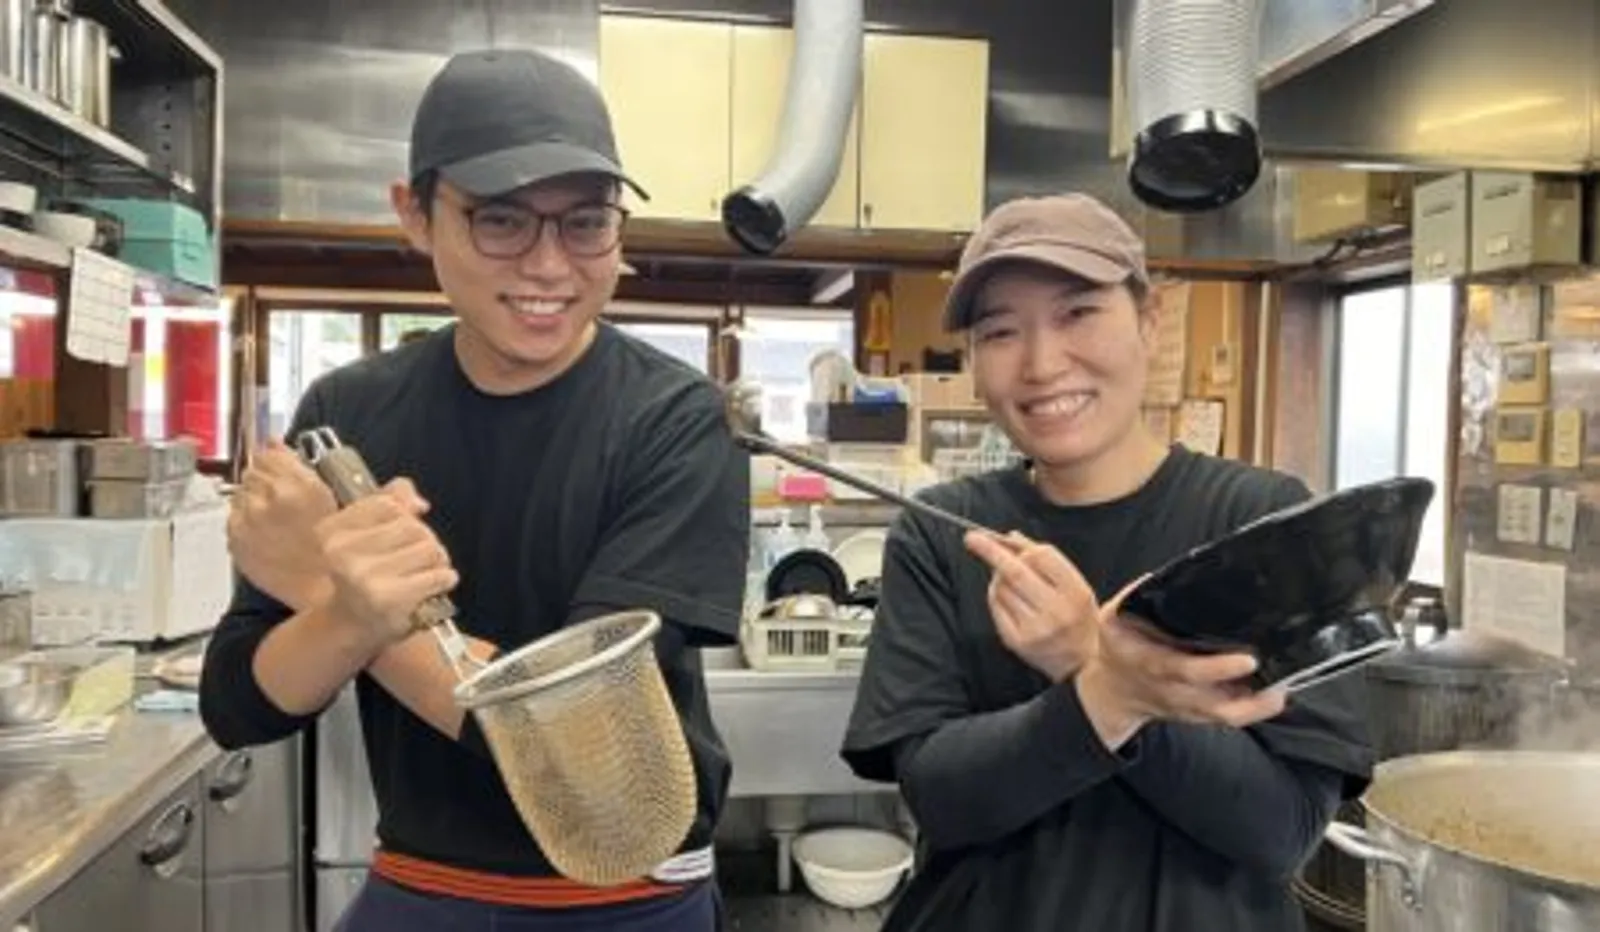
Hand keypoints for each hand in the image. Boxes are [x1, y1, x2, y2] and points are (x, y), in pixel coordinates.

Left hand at [227, 439, 337, 610]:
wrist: (320, 590)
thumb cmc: (336, 550)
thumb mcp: (337, 498)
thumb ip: (303, 466)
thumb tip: (276, 443)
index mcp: (298, 485)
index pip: (269, 453)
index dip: (278, 462)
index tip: (283, 469)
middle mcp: (268, 499)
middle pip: (253, 471)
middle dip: (266, 481)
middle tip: (284, 500)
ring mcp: (247, 520)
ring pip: (240, 494)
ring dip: (254, 501)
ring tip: (275, 520)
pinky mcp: (235, 540)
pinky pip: (233, 519)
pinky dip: (245, 522)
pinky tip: (266, 534)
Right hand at [315, 478, 457, 650]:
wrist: (347, 628)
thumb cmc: (360, 578)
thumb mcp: (361, 535)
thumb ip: (388, 504)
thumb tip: (419, 504)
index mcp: (331, 531)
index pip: (388, 504)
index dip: (405, 516)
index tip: (403, 533)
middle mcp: (342, 552)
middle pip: (413, 526)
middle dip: (425, 541)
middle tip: (419, 559)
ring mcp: (365, 577)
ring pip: (430, 549)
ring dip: (437, 561)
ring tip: (426, 573)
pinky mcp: (390, 600)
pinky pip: (439, 576)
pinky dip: (444, 580)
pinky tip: (433, 587)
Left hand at [964, 530, 1097, 682]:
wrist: (1083, 663)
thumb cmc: (1079, 617)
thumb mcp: (1076, 585)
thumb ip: (1046, 560)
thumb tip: (1011, 536)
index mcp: (1075, 592)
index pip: (1041, 557)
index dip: (1019, 546)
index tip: (1000, 538)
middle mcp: (1056, 611)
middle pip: (1016, 572)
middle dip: (991, 552)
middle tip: (972, 538)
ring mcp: (1035, 628)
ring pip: (1002, 589)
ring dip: (997, 578)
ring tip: (1007, 580)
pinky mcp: (1017, 642)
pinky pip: (996, 608)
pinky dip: (995, 597)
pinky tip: (1004, 597)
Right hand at [1077, 577, 1287, 749]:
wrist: (1110, 691)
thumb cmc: (1117, 649)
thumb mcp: (1113, 618)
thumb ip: (1135, 598)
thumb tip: (1165, 578)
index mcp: (1150, 664)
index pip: (1186, 670)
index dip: (1218, 669)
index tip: (1248, 660)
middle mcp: (1172, 691)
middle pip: (1215, 704)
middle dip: (1251, 698)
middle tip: (1279, 683)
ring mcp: (1187, 708)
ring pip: (1227, 716)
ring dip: (1257, 706)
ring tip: (1281, 687)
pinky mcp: (1199, 715)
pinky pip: (1230, 717)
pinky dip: (1254, 708)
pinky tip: (1273, 692)